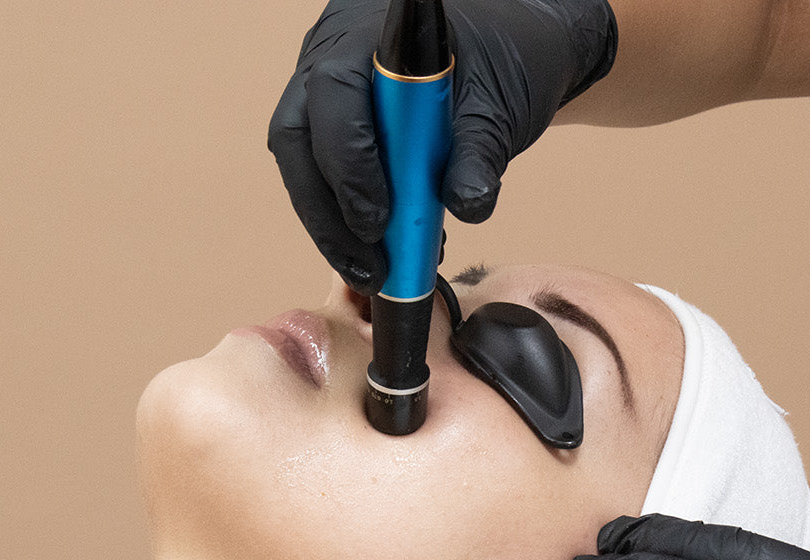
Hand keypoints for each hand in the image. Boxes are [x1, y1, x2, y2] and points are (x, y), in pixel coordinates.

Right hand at [268, 0, 617, 292]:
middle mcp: (332, 58)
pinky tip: (388, 251)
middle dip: (328, 213)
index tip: (377, 223)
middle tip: (368, 268)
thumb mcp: (502, 105)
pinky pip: (326, 176)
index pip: (335, 96)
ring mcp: (326, 93)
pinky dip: (350, 219)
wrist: (511, 49)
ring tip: (375, 272)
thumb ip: (481, 151)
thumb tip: (468, 204)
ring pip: (303, 164)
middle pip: (299, 141)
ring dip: (334, 226)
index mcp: (372, 38)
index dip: (349, 165)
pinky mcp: (337, 127)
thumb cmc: (503, 61)